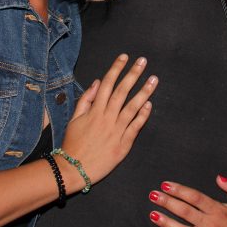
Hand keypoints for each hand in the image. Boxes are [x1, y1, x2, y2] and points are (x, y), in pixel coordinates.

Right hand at [59, 54, 156, 185]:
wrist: (73, 169)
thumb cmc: (72, 143)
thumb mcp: (74, 119)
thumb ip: (86, 99)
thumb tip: (98, 82)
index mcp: (94, 111)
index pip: (108, 84)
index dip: (116, 69)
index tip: (124, 57)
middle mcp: (107, 118)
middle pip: (122, 91)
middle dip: (133, 74)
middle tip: (143, 61)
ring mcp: (116, 131)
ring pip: (132, 107)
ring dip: (144, 92)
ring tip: (153, 79)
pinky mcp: (123, 145)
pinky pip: (135, 127)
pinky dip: (143, 116)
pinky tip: (149, 105)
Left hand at [148, 176, 226, 226]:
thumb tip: (220, 177)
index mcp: (217, 210)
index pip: (195, 198)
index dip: (180, 190)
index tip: (166, 185)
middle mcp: (209, 223)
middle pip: (184, 211)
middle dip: (167, 202)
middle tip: (154, 195)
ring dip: (165, 221)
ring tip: (153, 214)